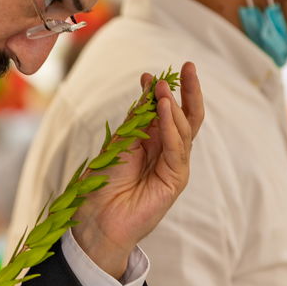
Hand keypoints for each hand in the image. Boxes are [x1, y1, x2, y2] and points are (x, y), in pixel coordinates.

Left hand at [74, 62, 205, 277]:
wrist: (97, 219)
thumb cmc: (104, 183)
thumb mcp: (120, 141)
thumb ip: (138, 118)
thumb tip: (149, 86)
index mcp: (153, 142)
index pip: (167, 111)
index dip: (161, 91)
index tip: (149, 75)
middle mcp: (167, 152)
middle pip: (188, 117)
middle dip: (189, 91)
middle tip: (187, 67)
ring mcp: (174, 166)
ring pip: (185, 130)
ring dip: (175, 106)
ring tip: (164, 88)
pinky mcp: (175, 180)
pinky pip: (177, 149)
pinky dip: (172, 128)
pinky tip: (167, 110)